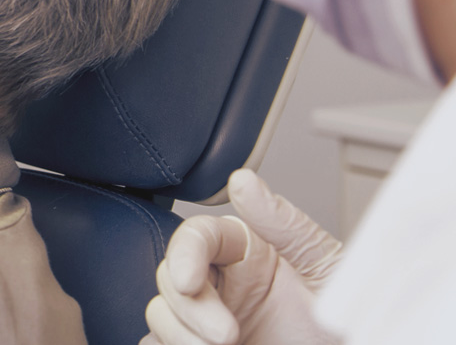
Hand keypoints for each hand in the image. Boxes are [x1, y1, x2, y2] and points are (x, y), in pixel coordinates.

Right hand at [142, 170, 342, 344]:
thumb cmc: (350, 320)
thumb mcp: (326, 268)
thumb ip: (283, 224)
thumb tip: (244, 180)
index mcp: (246, 250)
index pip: (196, 238)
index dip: (183, 256)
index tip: (189, 283)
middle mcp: (222, 282)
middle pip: (170, 278)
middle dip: (189, 310)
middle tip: (226, 337)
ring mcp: (208, 320)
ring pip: (160, 314)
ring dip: (178, 336)